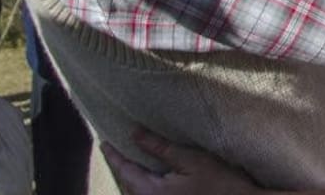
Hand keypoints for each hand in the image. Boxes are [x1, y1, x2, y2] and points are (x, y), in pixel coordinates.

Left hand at [102, 129, 268, 194]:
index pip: (126, 171)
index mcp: (152, 193)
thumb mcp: (192, 160)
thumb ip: (161, 149)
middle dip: (122, 167)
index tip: (104, 142)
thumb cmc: (221, 184)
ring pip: (137, 193)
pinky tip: (150, 176)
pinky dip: (143, 185)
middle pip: (128, 185)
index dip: (114, 156)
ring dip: (132, 177)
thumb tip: (135, 134)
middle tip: (114, 149)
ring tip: (130, 160)